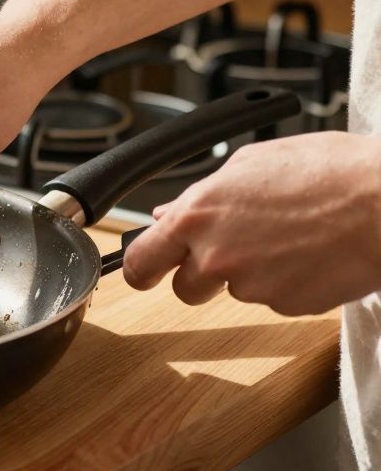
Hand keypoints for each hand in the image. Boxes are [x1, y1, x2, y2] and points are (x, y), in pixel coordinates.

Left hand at [123, 132, 380, 315]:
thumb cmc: (330, 172)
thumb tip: (167, 214)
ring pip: (236, 290)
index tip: (142, 272)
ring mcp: (252, 286)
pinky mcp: (286, 306)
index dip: (140, 269)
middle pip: (185, 288)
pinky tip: (310, 254)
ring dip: (252, 274)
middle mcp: (216, 256)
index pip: (142, 260)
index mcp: (198, 216)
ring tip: (288, 238)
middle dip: (200, 276)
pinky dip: (287, 282)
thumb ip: (203, 195)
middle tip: (232, 252)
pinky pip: (274, 299)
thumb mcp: (253, 164)